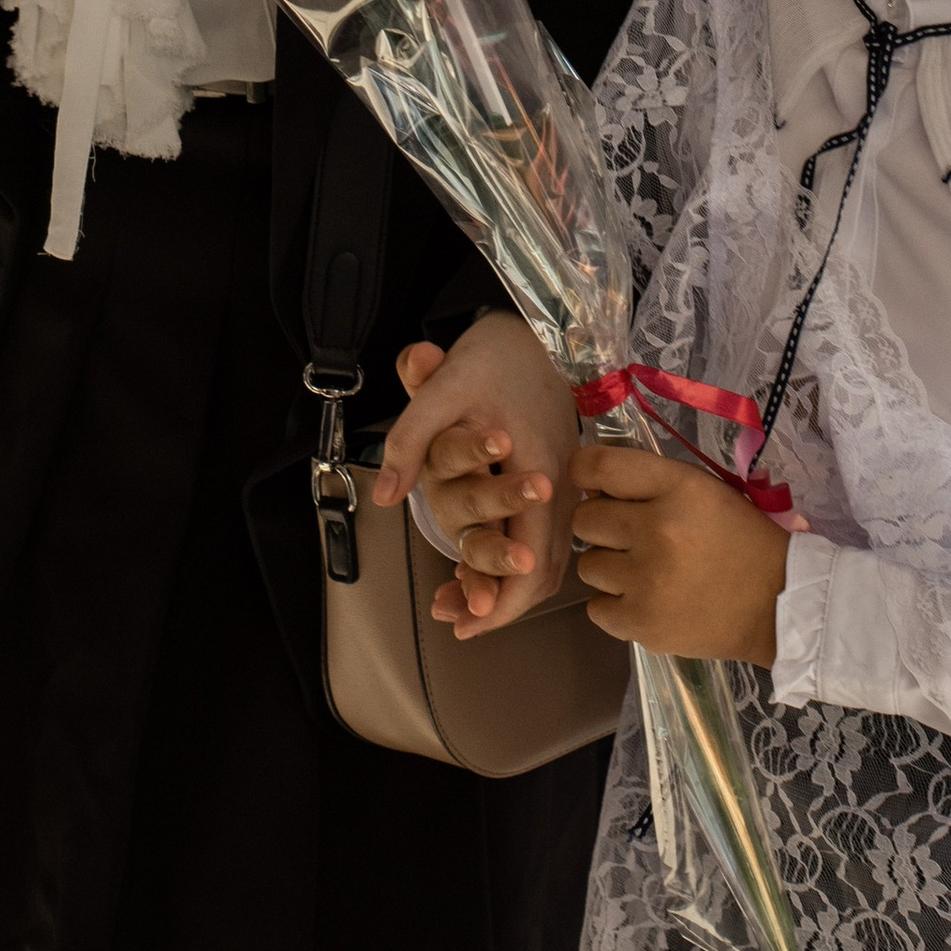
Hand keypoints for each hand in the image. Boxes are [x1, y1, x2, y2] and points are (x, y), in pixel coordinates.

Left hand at [372, 311, 578, 634]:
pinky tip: (484, 562)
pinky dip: (518, 557)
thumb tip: (384, 496)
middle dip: (501, 602)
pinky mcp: (561, 481)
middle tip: (461, 622)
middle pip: (543, 569)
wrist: (538, 327)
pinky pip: (546, 533)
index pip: (530, 559)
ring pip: (548, 557)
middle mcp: (560, 488)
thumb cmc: (494, 357)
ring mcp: (565, 486)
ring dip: (508, 585)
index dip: (500, 600)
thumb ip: (412, 438)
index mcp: (539, 470)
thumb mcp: (445, 387)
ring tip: (465, 601)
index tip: (466, 623)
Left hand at [567, 443, 794, 663]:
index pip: (600, 466)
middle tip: (629, 537)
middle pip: (585, 519)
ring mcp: (647, 581)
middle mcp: (657, 529)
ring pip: (587, 566)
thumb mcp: (703, 490)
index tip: (588, 483)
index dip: (583, 471)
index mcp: (678, 488)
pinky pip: (596, 607)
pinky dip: (614, 605)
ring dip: (609, 568)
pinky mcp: (643, 624)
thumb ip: (650, 482)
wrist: (779, 603)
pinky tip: (644, 600)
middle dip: (602, 525)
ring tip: (642, 573)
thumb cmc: (740, 538)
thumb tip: (592, 487)